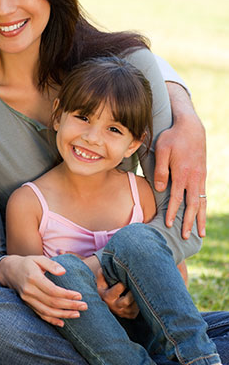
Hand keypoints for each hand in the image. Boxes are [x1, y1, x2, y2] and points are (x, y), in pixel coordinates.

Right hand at [0, 254, 86, 327]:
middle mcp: (29, 290)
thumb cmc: (28, 263)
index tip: (79, 295)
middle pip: (52, 302)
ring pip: (47, 311)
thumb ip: (51, 264)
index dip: (67, 295)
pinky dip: (52, 320)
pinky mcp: (27, 304)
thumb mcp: (38, 258)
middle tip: (84, 306)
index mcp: (33, 277)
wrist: (10, 271)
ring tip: (77, 314)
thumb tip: (64, 271)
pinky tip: (62, 323)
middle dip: (70, 306)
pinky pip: (40, 315)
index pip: (52, 290)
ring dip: (63, 315)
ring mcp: (27, 299)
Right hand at [83, 256, 138, 318]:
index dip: (122, 285)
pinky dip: (141, 303)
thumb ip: (102, 274)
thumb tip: (104, 268)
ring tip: (142, 289)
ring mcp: (123, 312)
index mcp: (106, 296)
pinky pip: (138, 310)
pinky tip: (142, 296)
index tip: (127, 278)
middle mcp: (114, 306)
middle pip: (125, 301)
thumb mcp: (101, 282)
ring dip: (138, 298)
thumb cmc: (106, 289)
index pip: (115, 291)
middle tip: (138, 284)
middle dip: (132, 293)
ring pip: (134, 307)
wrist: (108, 303)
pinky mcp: (130, 315)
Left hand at [153, 96, 206, 237]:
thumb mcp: (162, 149)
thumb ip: (160, 169)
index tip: (169, 224)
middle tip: (185, 237)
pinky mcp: (202, 175)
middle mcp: (194, 178)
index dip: (173, 212)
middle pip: (192, 205)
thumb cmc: (172, 137)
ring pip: (201, 202)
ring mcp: (200, 177)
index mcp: (183, 173)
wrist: (191, 127)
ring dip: (200, 218)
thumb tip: (160, 189)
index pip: (177, 198)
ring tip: (200, 233)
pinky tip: (202, 215)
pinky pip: (204, 195)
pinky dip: (203, 207)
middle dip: (189, 222)